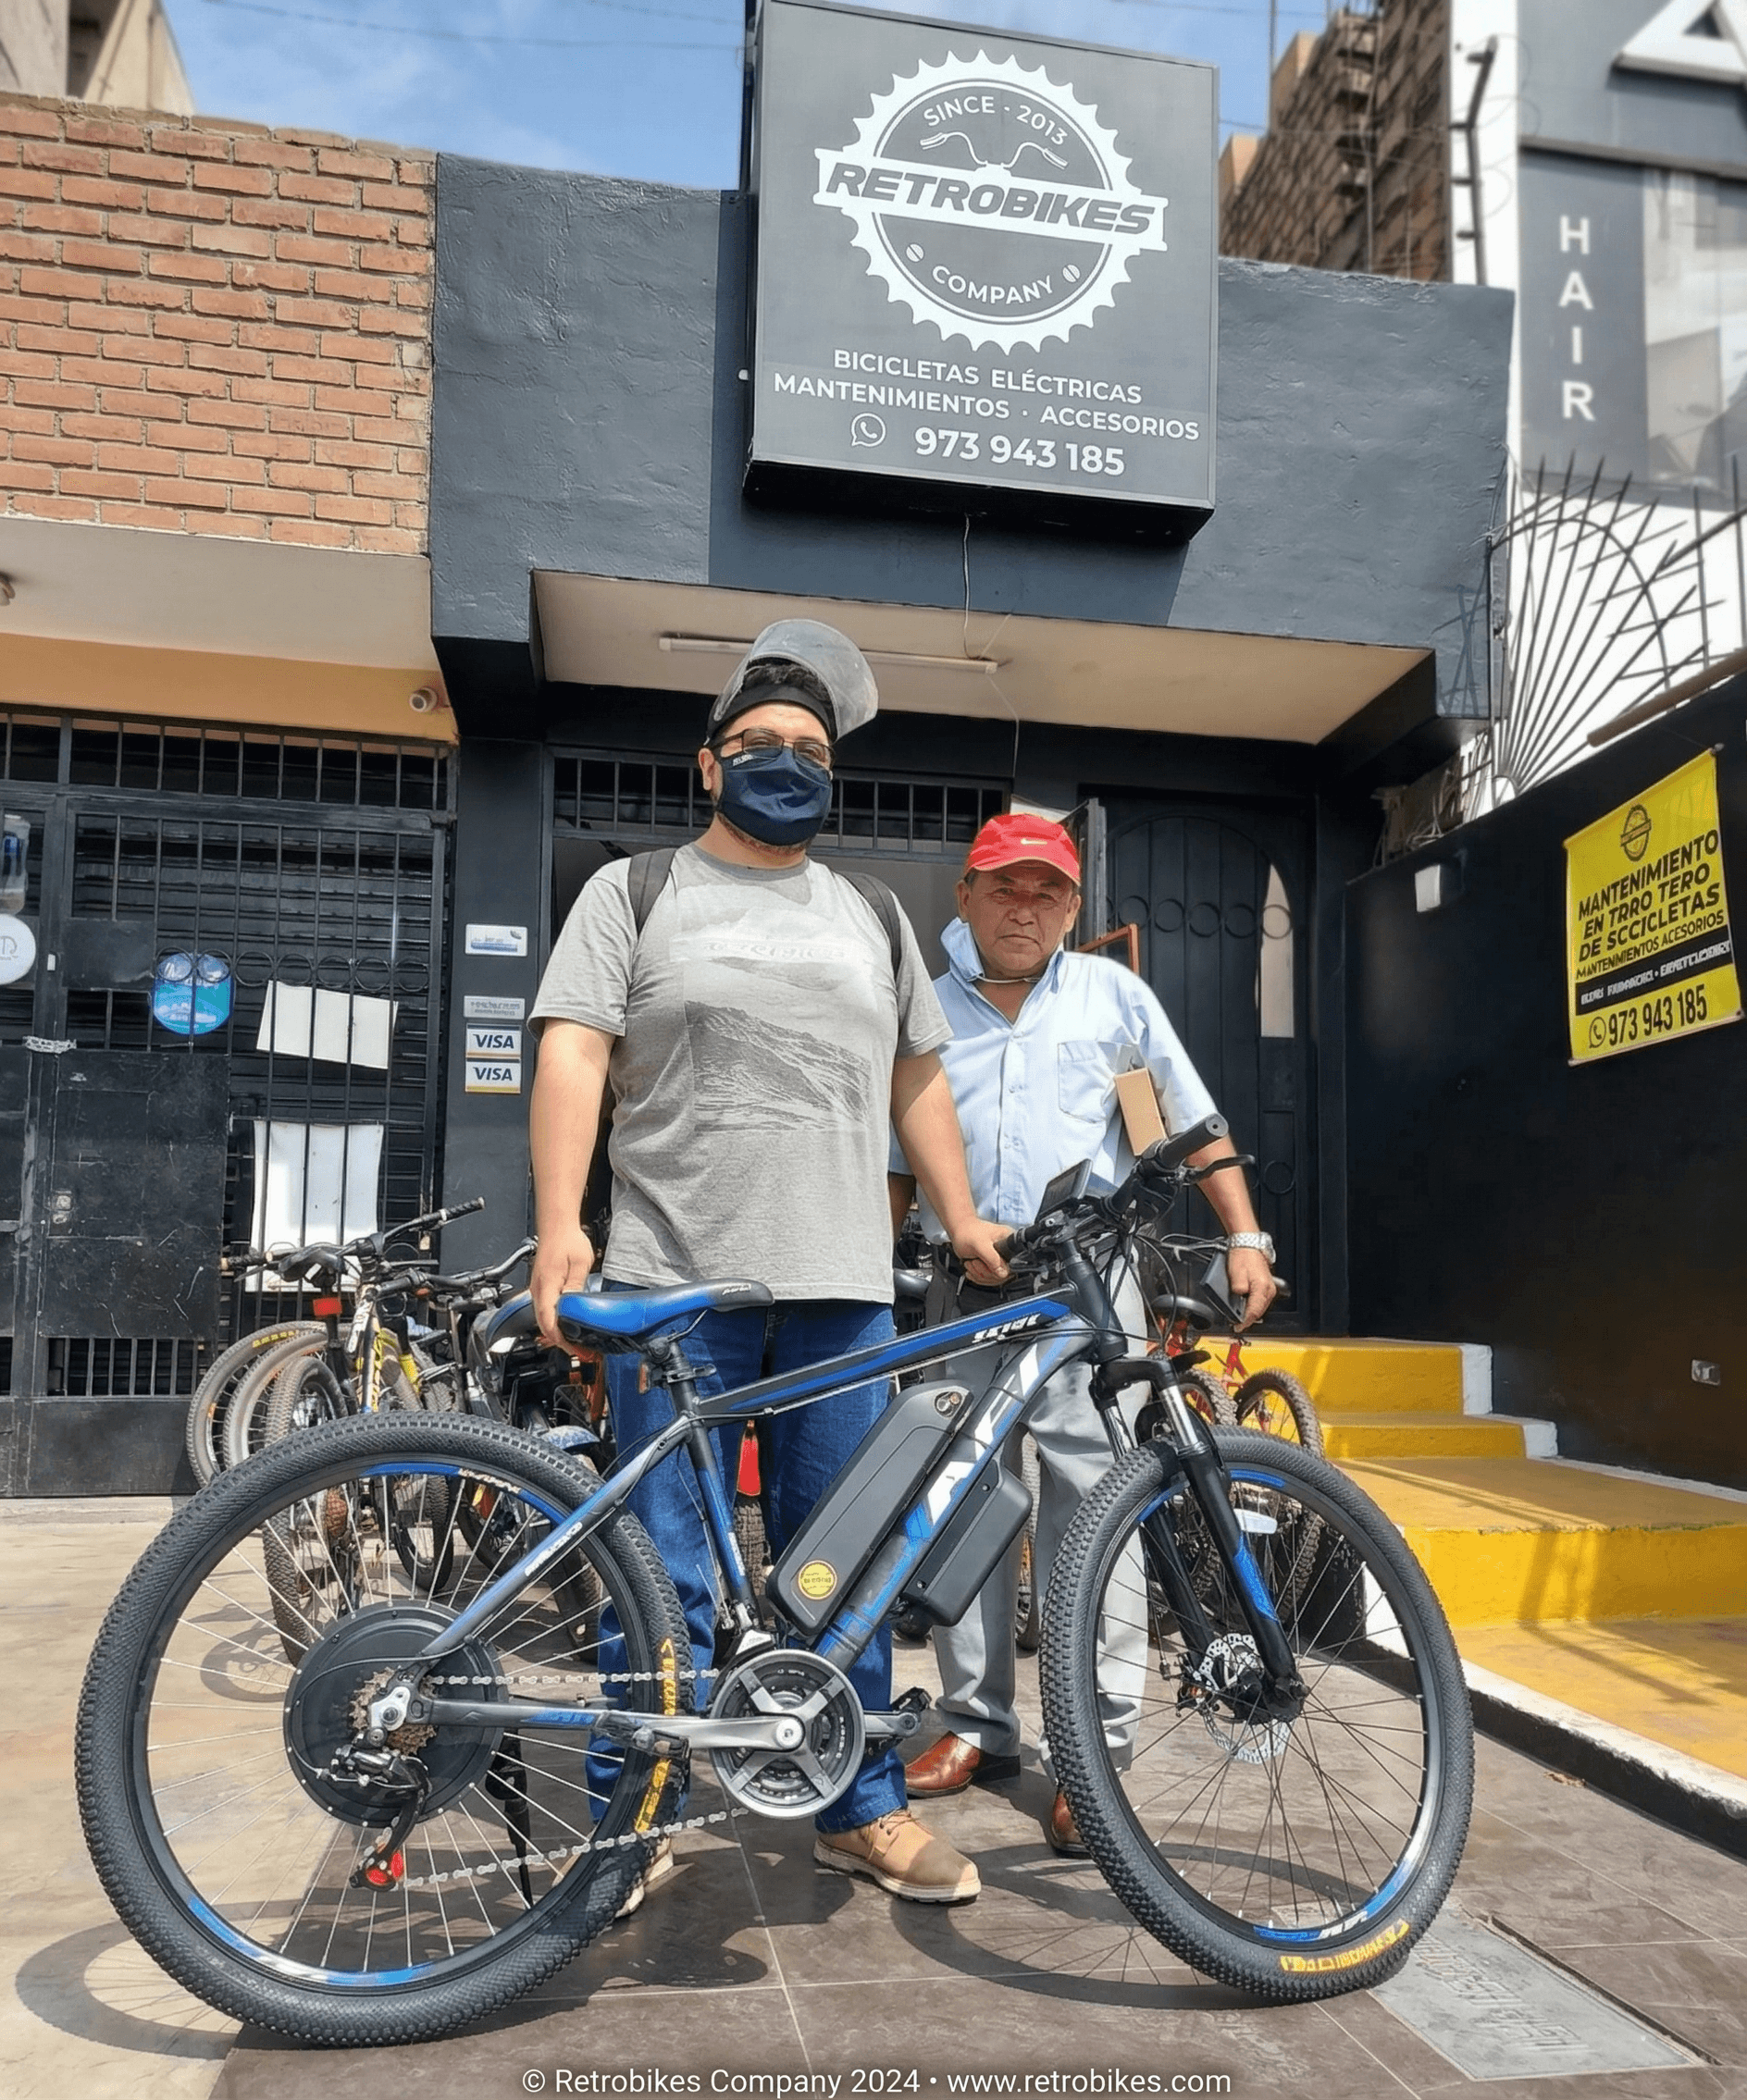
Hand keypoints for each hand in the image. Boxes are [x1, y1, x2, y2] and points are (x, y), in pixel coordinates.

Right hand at [532, 1226, 595, 1348]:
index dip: (561, 1340)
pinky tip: (570, 1326)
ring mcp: (539, 1290)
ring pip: (545, 1319)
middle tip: (583, 1352)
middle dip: (563, 1342)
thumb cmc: (567, 1239)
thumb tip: (574, 1307)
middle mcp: (539, 1290)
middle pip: (545, 1325)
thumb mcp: (580, 1263)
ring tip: (580, 1343)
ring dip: (560, 1334)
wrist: (556, 1225)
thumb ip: (576, 1286)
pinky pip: (547, 1311)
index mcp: (547, 1286)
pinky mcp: (543, 1287)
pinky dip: (557, 1323)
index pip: (548, 1321)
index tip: (576, 1349)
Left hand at [951, 1218, 1010, 1288]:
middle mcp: (1006, 1251)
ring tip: (971, 1262)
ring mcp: (999, 1259)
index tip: (984, 1262)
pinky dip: (977, 1276)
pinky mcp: (991, 1265)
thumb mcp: (979, 1245)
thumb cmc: (967, 1233)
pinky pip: (988, 1279)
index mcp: (1008, 1241)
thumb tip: (1002, 1273)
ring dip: (978, 1273)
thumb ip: (992, 1259)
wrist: (958, 1232)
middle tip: (974, 1261)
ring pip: (994, 1278)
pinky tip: (972, 1267)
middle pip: (1003, 1274)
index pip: (1012, 1264)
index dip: (997, 1269)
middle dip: (984, 1271)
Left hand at [1226, 1247, 1276, 1330]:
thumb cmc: (1242, 1255)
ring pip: (1259, 1307)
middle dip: (1247, 1319)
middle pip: (1258, 1311)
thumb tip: (1236, 1304)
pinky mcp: (1266, 1285)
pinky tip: (1244, 1305)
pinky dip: (1252, 1305)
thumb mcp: (1235, 1274)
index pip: (1254, 1312)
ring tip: (1238, 1316)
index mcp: (1262, 1288)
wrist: (1247, 1243)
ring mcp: (1269, 1287)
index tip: (1237, 1327)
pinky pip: (1259, 1300)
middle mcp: (1268, 1289)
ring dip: (1250, 1312)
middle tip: (1235, 1324)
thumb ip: (1236, 1292)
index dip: (1244, 1322)